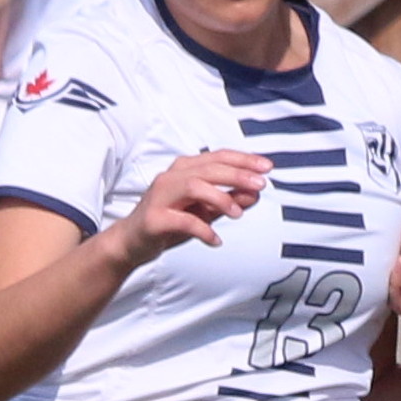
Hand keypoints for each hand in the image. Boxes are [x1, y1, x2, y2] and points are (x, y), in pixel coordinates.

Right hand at [107, 150, 270, 262]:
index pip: (218, 158)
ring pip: (194, 186)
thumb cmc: (170, 223)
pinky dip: (203, 229)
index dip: (243, 160)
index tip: (267, 167)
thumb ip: (228, 201)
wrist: (133, 242)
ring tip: (237, 213)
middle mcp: (171, 177)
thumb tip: (255, 193)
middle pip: (208, 168)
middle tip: (261, 185)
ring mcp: (161, 196)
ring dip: (220, 198)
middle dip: (238, 175)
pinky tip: (215, 239)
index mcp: (184, 170)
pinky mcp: (154, 218)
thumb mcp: (205, 211)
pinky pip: (182, 220)